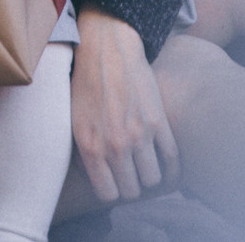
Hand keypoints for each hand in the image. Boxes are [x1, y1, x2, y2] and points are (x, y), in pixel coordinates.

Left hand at [70, 5, 177, 201]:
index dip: (112, 190)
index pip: (108, 194)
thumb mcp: (72, 121)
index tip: (114, 181)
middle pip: (132, 191)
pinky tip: (165, 160)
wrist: (107, 50)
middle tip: (130, 172)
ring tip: (146, 163)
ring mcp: (138, 135)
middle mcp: (114, 146)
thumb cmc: (86, 84)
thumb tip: (94, 178)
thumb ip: (82, 153)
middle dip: (131, 184)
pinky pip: (171, 159)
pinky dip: (171, 164)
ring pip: (153, 180)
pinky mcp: (158, 123)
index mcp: (90, 147)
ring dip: (150, 174)